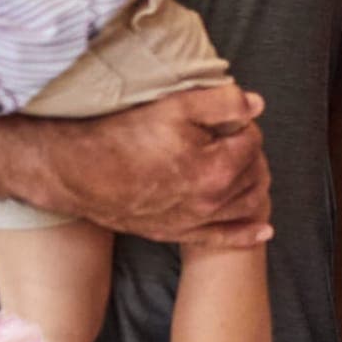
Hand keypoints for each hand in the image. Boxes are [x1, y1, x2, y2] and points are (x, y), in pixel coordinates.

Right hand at [27, 83, 273, 246]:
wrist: (77, 171)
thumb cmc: (123, 135)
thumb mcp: (176, 106)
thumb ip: (223, 103)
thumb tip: (256, 106)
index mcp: (216, 169)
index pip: (252, 142)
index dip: (243, 124)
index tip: (227, 115)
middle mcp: (211, 201)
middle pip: (253, 174)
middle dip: (252, 152)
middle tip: (236, 135)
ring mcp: (195, 221)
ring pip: (245, 205)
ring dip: (255, 185)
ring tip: (249, 166)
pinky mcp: (176, 232)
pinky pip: (222, 239)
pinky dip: (246, 233)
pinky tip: (264, 230)